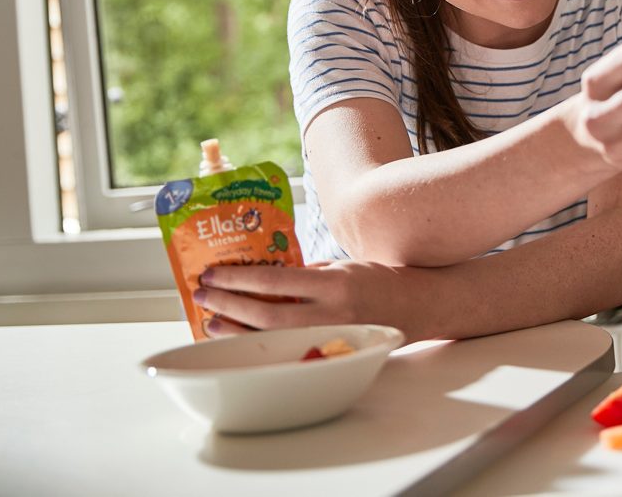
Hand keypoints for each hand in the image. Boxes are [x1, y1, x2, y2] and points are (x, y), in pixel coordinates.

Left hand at [193, 260, 426, 341]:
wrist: (417, 307)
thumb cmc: (379, 280)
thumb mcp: (344, 266)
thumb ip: (307, 274)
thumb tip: (264, 280)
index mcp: (335, 285)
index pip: (276, 281)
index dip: (239, 279)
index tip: (213, 273)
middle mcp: (332, 315)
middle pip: (267, 315)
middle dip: (230, 304)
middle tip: (204, 294)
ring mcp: (331, 339)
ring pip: (272, 340)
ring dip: (237, 329)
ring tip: (213, 319)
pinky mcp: (331, 355)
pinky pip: (286, 353)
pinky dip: (260, 346)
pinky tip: (241, 339)